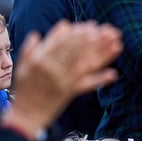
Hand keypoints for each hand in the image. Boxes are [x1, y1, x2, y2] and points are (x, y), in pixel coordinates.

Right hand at [3, 21, 121, 138]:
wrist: (25, 115)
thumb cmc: (25, 89)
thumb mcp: (24, 65)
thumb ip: (35, 46)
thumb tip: (56, 28)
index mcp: (41, 60)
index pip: (63, 42)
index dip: (79, 33)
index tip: (92, 25)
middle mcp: (54, 69)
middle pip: (78, 51)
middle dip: (96, 39)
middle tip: (111, 31)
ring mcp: (63, 81)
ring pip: (86, 64)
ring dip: (103, 54)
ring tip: (118, 45)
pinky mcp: (69, 93)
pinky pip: (86, 85)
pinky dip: (100, 79)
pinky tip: (113, 74)